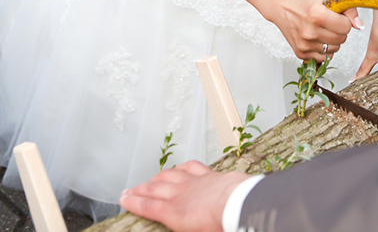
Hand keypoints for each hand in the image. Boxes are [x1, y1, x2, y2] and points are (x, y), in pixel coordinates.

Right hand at [120, 161, 246, 231]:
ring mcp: (194, 182)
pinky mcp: (208, 175)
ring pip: (170, 175)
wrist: (238, 203)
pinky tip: (179, 167)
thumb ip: (183, 229)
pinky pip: (191, 167)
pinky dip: (181, 167)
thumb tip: (179, 225)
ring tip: (150, 180)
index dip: (134, 202)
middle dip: (139, 190)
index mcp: (175, 214)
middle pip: (154, 189)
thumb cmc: (219, 225)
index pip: (148, 207)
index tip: (124, 199)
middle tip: (129, 190)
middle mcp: (180, 195)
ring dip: (157, 177)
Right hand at [272, 0, 363, 61]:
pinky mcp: (300, 52)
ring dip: (332, 41)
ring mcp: (304, 44)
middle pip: (341, 39)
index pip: (346, 27)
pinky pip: (324, 57)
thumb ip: (348, 8)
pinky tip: (316, 37)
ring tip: (322, 29)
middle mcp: (309, 31)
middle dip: (340, 31)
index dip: (344, 20)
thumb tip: (359, 26)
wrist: (283, 5)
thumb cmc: (306, 0)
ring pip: (334, 49)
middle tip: (329, 22)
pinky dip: (323, 49)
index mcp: (317, 15)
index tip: (337, 16)